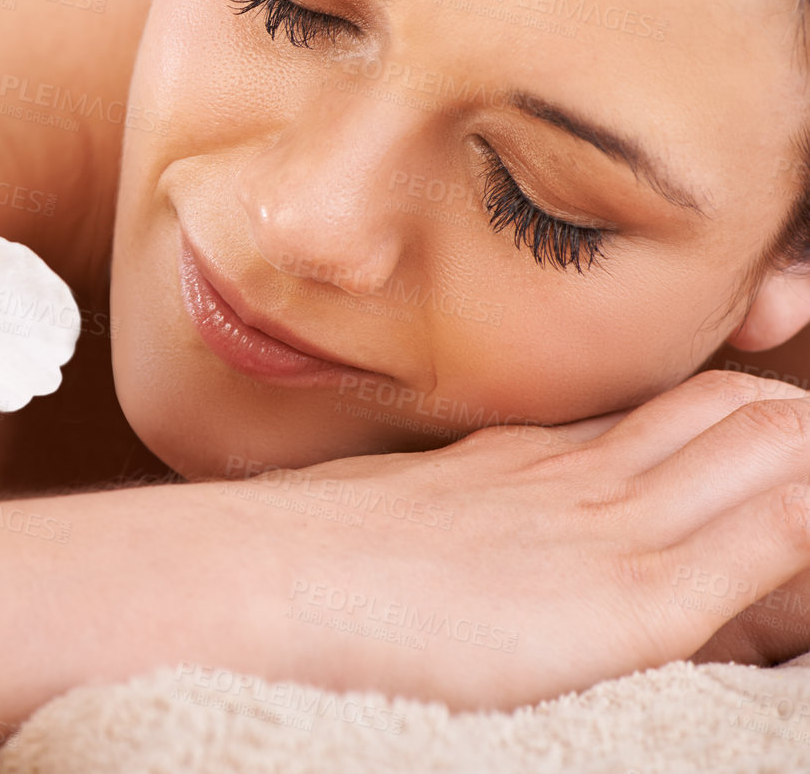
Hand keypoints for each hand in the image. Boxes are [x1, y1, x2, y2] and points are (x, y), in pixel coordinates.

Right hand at [224, 369, 809, 707]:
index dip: (726, 421)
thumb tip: (423, 547)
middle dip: (785, 427)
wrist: (263, 579)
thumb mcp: (376, 521)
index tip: (763, 434)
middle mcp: (571, 478)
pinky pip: (760, 541)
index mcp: (514, 462)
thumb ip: (432, 522)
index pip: (656, 419)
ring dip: (806, 455)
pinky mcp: (626, 601)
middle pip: (722, 417)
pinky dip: (806, 521)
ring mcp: (602, 530)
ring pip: (758, 458)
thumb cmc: (294, 563)